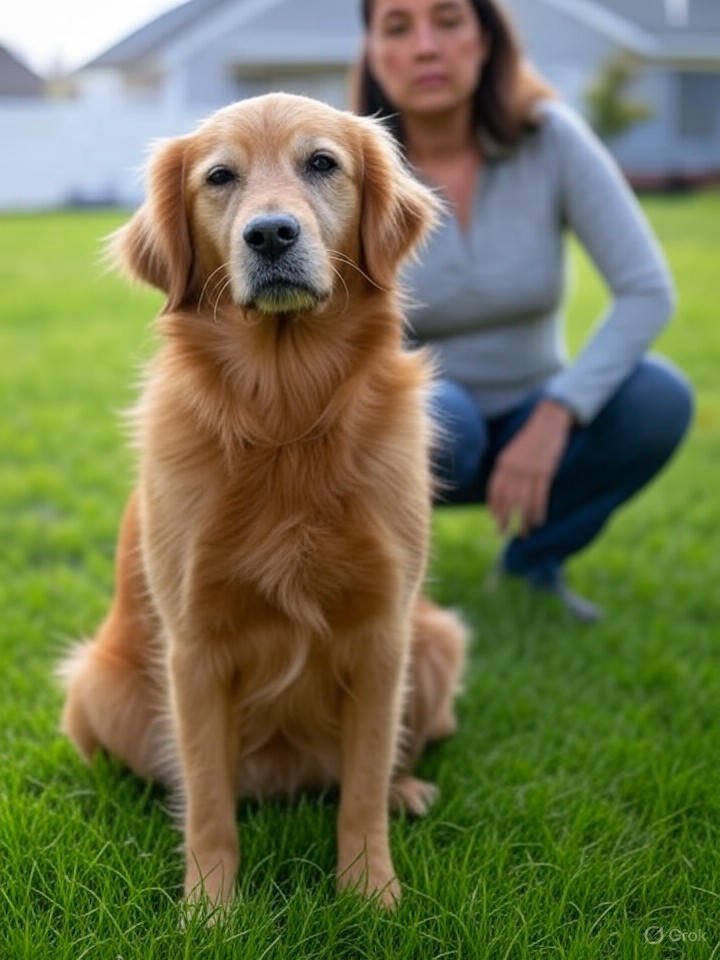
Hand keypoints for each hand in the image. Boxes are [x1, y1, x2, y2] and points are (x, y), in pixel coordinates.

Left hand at [487, 399, 572, 537]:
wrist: (550, 419)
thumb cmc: (533, 436)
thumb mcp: (515, 450)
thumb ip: (508, 467)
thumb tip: (508, 488)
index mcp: (503, 462)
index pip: (495, 490)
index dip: (494, 507)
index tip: (495, 519)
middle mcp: (513, 468)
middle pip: (507, 499)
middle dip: (504, 518)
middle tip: (503, 533)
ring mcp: (529, 470)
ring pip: (524, 502)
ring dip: (523, 520)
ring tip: (524, 533)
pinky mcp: (545, 471)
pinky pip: (540, 497)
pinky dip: (538, 511)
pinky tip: (538, 521)